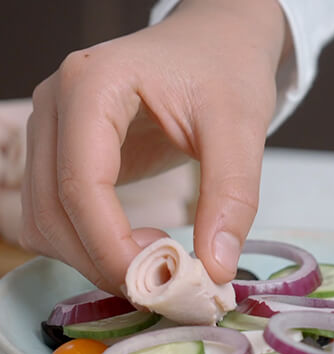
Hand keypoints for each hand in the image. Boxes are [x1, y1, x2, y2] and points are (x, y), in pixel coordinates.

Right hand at [20, 0, 289, 294]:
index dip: (112, 245)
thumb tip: (216, 268)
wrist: (216, 43)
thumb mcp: (242, 126)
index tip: (160, 282)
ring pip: (45, 220)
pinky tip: (138, 246)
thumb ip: (232, 195)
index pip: (80, 183)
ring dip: (92, 258)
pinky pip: (57, 214)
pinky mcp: (66, 151)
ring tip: (158, 262)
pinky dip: (89, 245)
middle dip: (103, 260)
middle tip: (167, 284)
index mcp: (93, 85)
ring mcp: (55, 128)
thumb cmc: (227, 70)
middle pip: (52, 209)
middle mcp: (57, 105)